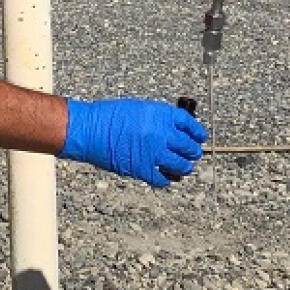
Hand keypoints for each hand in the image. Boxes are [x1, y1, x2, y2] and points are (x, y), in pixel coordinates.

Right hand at [59, 98, 207, 187]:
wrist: (89, 129)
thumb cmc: (107, 118)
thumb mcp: (140, 109)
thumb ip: (158, 120)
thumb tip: (171, 131)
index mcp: (160, 115)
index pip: (189, 124)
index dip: (197, 132)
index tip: (199, 137)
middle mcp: (161, 133)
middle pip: (188, 146)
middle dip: (193, 152)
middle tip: (193, 154)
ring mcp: (154, 152)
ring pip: (181, 165)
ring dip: (184, 168)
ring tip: (184, 168)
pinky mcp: (143, 169)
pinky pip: (162, 179)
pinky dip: (166, 179)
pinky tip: (165, 177)